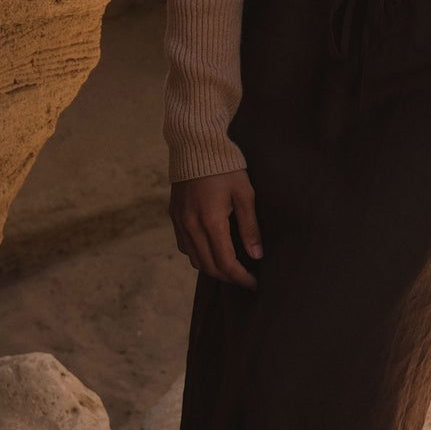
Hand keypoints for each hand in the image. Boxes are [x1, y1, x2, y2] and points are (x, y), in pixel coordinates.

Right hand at [170, 171, 262, 289]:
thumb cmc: (226, 167)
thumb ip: (250, 227)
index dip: (241, 277)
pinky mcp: (173, 216)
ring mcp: (179, 222)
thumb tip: (257, 255)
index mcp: (211, 222)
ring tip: (232, 267)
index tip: (255, 283)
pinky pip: (184, 246)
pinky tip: (212, 250)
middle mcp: (191, 226)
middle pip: (209, 266)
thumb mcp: (244, 194)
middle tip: (246, 278)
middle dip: (229, 277)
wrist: (195, 145)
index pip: (226, 263)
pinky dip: (198, 255)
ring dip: (213, 268)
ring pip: (194, 260)